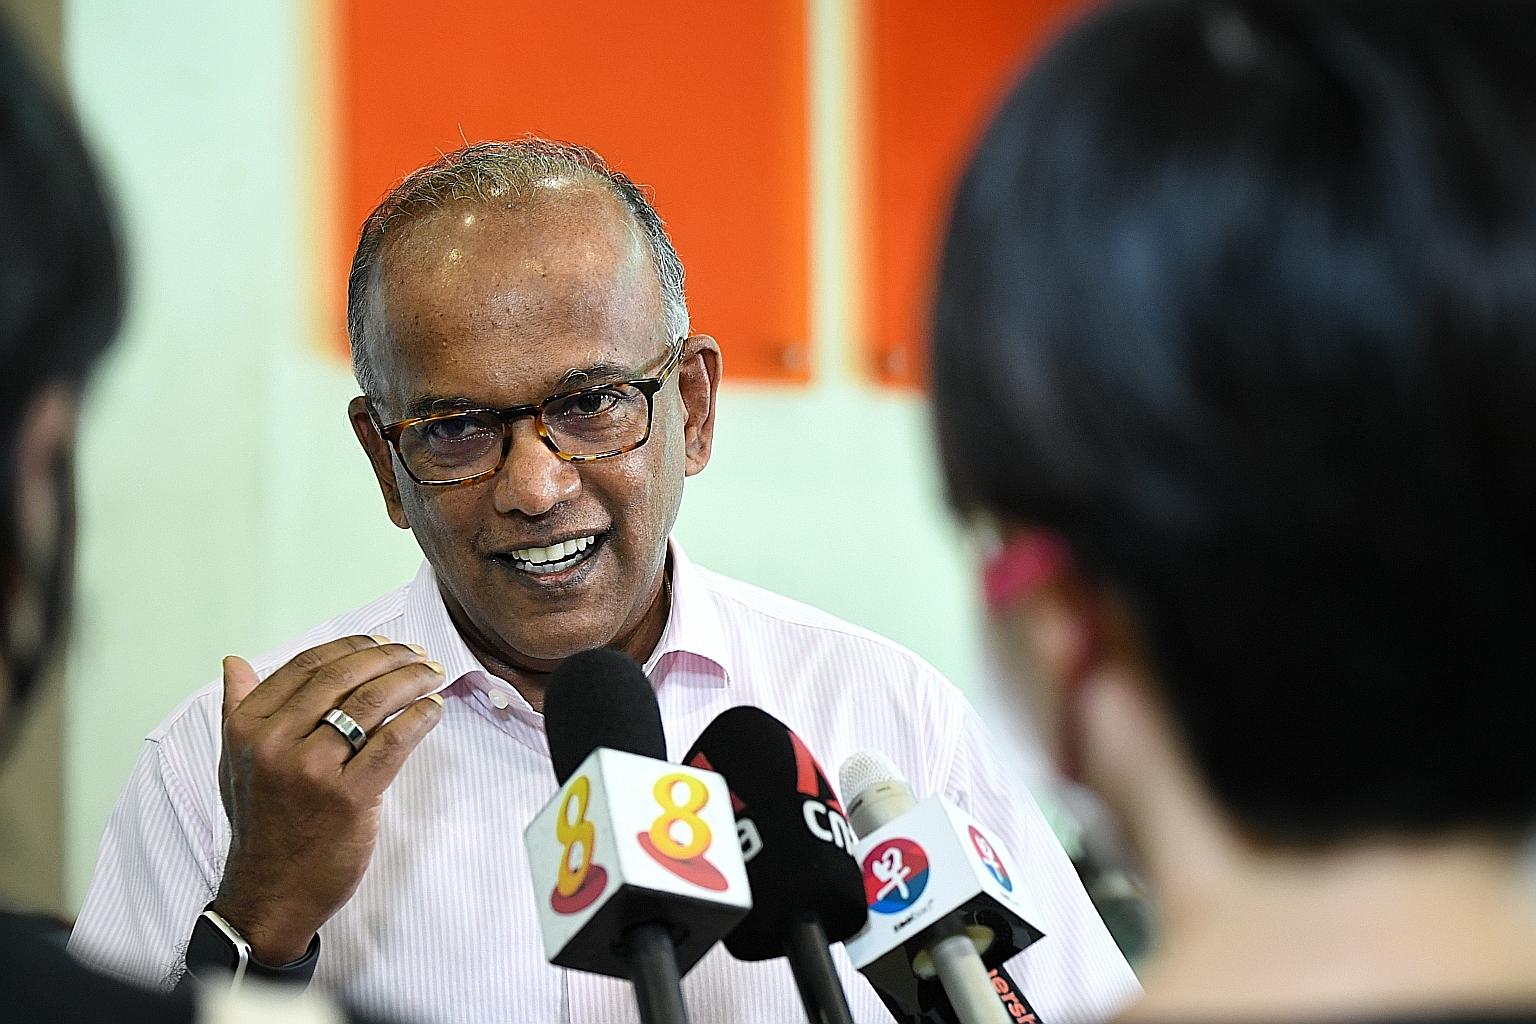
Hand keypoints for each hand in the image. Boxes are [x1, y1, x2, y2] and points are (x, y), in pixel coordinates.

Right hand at [212, 634, 445, 963]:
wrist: (270, 895)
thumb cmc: (261, 826)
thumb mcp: (236, 763)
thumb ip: (238, 709)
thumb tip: (234, 662)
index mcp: (248, 728)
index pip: (308, 665)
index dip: (352, 647)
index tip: (382, 645)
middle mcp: (275, 743)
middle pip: (344, 677)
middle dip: (389, 658)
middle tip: (418, 655)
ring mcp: (312, 770)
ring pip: (372, 703)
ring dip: (411, 680)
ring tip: (432, 674)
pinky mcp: (348, 798)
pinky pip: (393, 742)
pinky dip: (419, 718)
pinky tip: (432, 710)